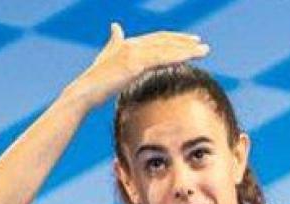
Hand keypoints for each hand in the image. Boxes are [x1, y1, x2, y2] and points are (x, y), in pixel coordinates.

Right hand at [70, 23, 210, 103]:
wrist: (85, 92)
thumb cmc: (95, 80)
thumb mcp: (107, 56)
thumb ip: (114, 41)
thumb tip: (115, 25)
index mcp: (129, 43)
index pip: (157, 38)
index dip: (175, 39)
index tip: (191, 41)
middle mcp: (133, 44)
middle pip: (165, 41)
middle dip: (185, 42)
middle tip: (202, 45)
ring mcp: (133, 53)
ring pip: (167, 49)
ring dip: (188, 49)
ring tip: (204, 51)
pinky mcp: (134, 64)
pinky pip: (161, 58)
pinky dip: (177, 56)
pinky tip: (190, 57)